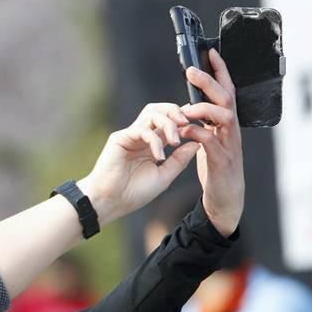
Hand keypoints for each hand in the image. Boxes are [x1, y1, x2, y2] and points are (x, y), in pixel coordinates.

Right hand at [79, 103, 200, 225]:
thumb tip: (196, 143)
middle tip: (189, 123)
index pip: (170, 122)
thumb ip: (179, 160)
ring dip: (168, 122)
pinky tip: (159, 156)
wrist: (110, 203)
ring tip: (176, 140)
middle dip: (177, 111)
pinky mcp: (119, 138)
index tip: (200, 124)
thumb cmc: (133, 193)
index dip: (185, 119)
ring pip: (152, 112)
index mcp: (151, 144)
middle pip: (160, 109)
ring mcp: (130, 135)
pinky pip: (142, 130)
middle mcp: (141, 136)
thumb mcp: (164, 177)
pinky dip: (154, 141)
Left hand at [180, 48, 243, 236]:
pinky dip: (197, 134)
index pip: (226, 91)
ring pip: (224, 116)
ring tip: (187, 108)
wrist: (226, 199)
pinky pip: (211, 142)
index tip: (210, 53)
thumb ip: (204, 124)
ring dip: (204, 108)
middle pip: (226, 98)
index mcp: (227, 124)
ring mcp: (230, 144)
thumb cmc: (217, 169)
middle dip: (210, 82)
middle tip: (192, 70)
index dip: (220, 71)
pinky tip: (185, 132)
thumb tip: (190, 107)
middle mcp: (232, 130)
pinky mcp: (222, 160)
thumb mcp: (209, 142)